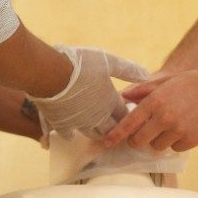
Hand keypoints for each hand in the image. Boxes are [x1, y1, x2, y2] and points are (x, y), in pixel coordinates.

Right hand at [31, 45, 148, 138]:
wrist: (51, 74)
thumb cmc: (80, 65)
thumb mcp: (108, 62)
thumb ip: (128, 70)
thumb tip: (147, 75)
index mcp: (110, 101)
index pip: (124, 114)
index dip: (127, 114)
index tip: (128, 114)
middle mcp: (98, 116)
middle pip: (111, 129)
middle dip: (115, 128)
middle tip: (117, 127)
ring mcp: (80, 123)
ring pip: (93, 134)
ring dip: (98, 133)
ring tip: (100, 132)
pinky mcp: (62, 125)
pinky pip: (69, 135)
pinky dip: (72, 135)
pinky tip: (72, 134)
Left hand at [102, 68, 197, 151]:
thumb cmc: (192, 82)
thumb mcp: (166, 80)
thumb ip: (144, 90)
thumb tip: (124, 96)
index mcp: (155, 101)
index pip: (129, 123)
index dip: (116, 135)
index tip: (107, 143)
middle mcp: (164, 118)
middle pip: (140, 141)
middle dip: (138, 140)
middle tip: (143, 134)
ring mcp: (178, 130)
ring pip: (157, 146)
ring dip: (160, 140)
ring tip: (171, 126)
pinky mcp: (191, 140)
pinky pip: (175, 148)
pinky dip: (177, 142)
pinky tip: (185, 128)